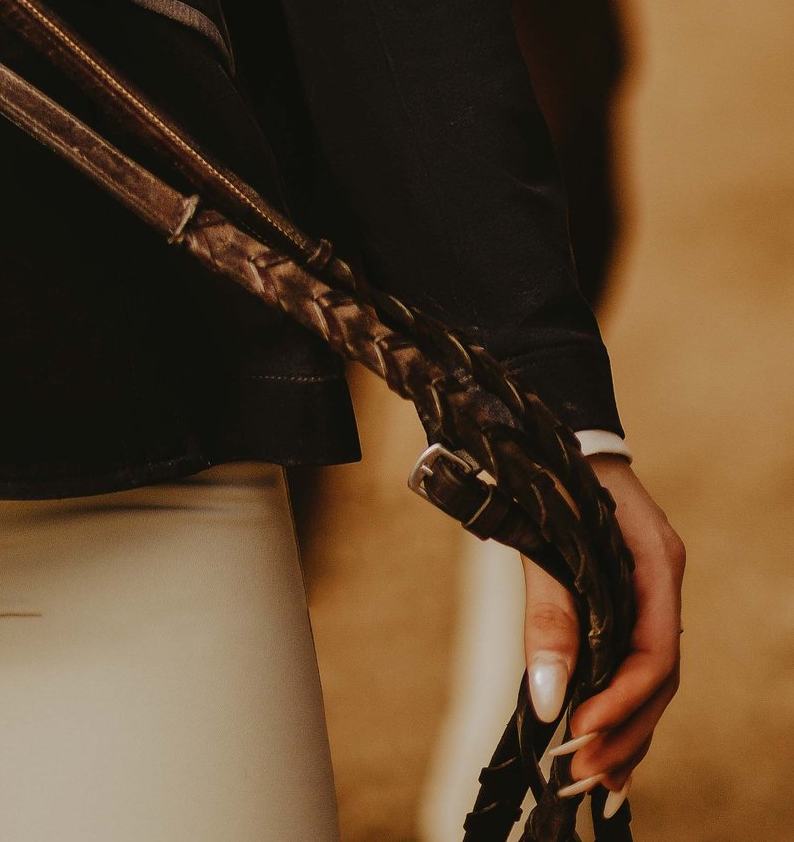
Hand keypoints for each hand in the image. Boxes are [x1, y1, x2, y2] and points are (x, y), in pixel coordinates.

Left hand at [523, 458, 683, 802]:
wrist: (551, 427)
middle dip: (625, 730)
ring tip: (597, 780)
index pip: (655, 652)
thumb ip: (550, 615)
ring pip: (652, 679)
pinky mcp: (631, 600)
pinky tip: (606, 748)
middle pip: (659, 677)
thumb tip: (548, 698)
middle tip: (586, 773)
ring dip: (626, 731)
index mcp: (656, 561)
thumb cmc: (547, 474)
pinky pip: (637, 664)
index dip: (621, 698)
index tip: (580, 729)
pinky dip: (622, 709)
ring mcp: (652, 593)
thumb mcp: (545, 539)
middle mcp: (663, 583)